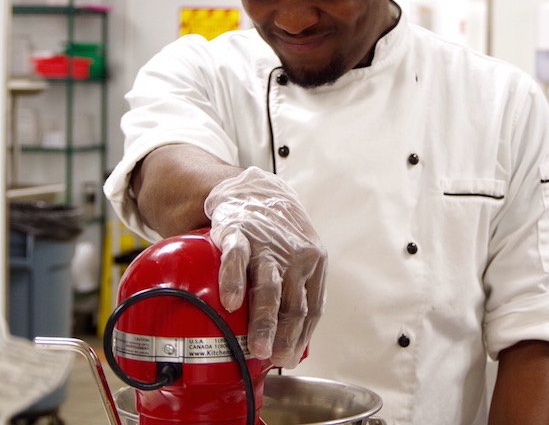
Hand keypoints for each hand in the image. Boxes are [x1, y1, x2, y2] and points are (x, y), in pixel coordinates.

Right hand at [205, 166, 326, 367]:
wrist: (257, 191)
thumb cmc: (278, 233)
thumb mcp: (298, 257)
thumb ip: (296, 291)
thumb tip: (285, 338)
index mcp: (315, 264)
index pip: (312, 309)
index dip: (301, 337)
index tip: (289, 357)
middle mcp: (297, 255)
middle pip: (294, 303)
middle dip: (284, 336)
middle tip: (273, 358)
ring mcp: (268, 244)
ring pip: (270, 287)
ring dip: (264, 320)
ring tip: (257, 345)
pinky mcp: (240, 233)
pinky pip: (238, 259)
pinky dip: (234, 281)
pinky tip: (232, 301)